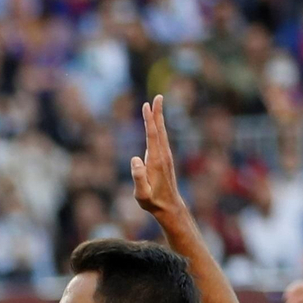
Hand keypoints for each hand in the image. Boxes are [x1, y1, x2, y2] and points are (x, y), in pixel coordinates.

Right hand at [131, 94, 182, 218]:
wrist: (168, 206)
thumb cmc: (152, 201)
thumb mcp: (141, 194)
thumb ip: (138, 177)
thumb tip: (135, 159)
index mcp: (155, 160)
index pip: (152, 136)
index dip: (149, 120)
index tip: (147, 106)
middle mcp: (162, 155)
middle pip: (159, 130)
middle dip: (157, 113)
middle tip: (158, 97)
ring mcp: (164, 156)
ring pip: (161, 133)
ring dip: (158, 118)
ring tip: (156, 105)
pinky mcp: (163, 159)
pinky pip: (160, 139)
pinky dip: (158, 128)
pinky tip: (156, 124)